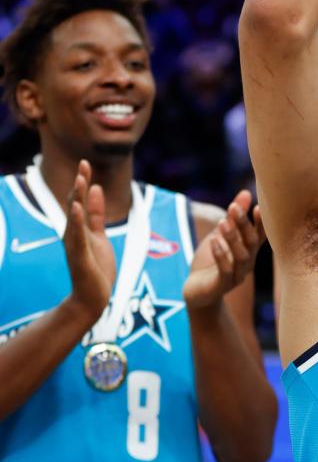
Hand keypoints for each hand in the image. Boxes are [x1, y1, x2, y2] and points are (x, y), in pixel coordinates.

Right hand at [64, 160, 115, 320]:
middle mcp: (73, 234)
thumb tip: (95, 188)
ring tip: (80, 180)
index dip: (83, 181)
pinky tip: (76, 208)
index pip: (79, 200)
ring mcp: (75, 245)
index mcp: (79, 228)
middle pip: (75, 204)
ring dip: (77, 198)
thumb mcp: (98, 235)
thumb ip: (96, 214)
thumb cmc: (96, 267)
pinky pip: (78, 237)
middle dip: (80, 184)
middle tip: (84, 164)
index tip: (86, 163)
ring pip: (74, 218)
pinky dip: (76, 222)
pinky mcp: (79, 257)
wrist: (92, 298)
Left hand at [183, 190, 265, 311]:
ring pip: (241, 257)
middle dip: (243, 224)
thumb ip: (233, 217)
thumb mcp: (220, 236)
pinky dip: (221, 255)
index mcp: (248, 250)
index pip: (259, 234)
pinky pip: (225, 271)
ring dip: (233, 238)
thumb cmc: (210, 262)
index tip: (257, 206)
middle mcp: (247, 263)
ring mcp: (236, 275)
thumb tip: (246, 192)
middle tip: (233, 206)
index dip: (260, 222)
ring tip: (222, 222)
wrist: (196, 293)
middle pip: (250, 242)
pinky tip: (213, 240)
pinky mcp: (221, 286)